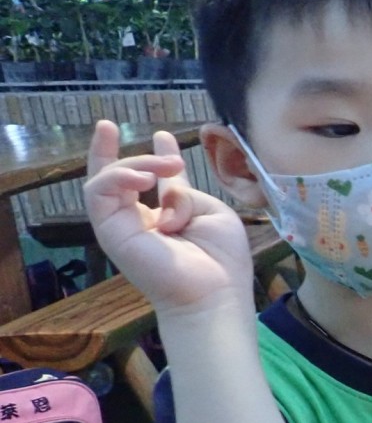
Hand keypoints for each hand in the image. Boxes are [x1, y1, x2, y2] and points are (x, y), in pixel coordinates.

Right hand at [83, 121, 253, 315]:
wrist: (213, 292)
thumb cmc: (222, 258)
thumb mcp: (212, 212)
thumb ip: (184, 192)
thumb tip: (164, 186)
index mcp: (167, 217)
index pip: (153, 182)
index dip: (155, 156)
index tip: (163, 134)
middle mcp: (141, 221)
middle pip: (116, 178)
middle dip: (119, 150)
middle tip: (144, 131)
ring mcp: (122, 227)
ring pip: (108, 179)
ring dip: (137, 163)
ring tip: (167, 166)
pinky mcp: (110, 232)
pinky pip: (99, 192)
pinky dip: (118, 176)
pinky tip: (146, 178)